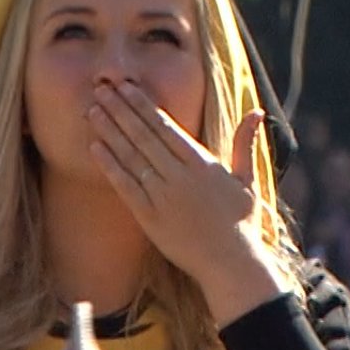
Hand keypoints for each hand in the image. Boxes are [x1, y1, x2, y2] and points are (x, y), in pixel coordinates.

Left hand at [88, 82, 282, 324]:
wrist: (230, 263)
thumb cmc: (241, 222)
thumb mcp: (247, 178)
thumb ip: (245, 143)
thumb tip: (257, 111)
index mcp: (202, 163)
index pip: (165, 126)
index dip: (143, 105)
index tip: (126, 86)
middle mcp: (179, 176)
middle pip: (143, 136)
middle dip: (120, 110)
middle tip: (101, 88)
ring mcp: (162, 197)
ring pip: (131, 157)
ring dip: (110, 132)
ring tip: (93, 111)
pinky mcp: (149, 218)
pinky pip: (125, 186)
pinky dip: (110, 165)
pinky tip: (95, 147)